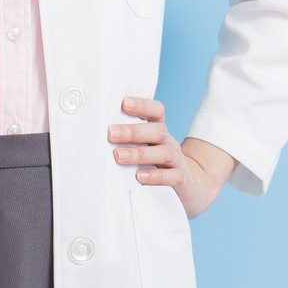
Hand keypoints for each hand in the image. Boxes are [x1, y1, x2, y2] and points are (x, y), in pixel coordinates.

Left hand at [109, 96, 235, 218]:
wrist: (192, 184)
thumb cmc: (158, 164)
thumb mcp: (147, 147)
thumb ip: (128, 139)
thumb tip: (95, 131)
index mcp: (159, 132)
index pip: (156, 111)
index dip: (142, 105)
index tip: (123, 103)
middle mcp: (169, 143)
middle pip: (157, 131)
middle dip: (133, 131)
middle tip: (111, 133)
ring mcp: (177, 161)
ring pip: (163, 152)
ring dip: (139, 153)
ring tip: (118, 155)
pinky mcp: (182, 180)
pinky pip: (172, 176)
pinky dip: (156, 176)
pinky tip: (140, 177)